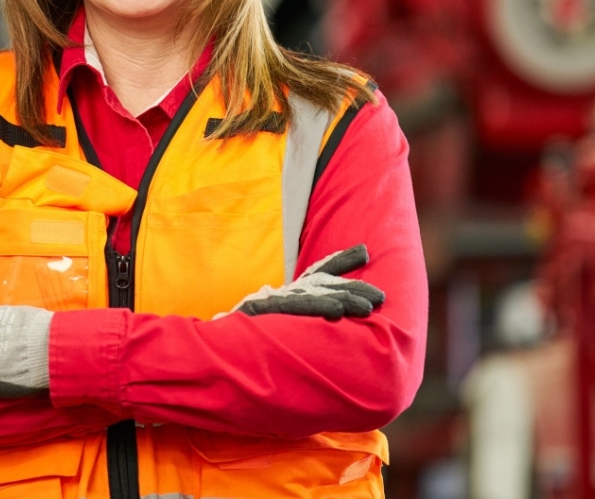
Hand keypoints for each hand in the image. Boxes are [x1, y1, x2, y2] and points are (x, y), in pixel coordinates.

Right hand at [223, 244, 384, 320]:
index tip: (364, 252)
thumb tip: (330, 313)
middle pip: (324, 283)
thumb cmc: (248, 334)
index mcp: (288, 293)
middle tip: (380, 297)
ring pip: (316, 295)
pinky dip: (319, 307)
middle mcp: (284, 292)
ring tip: (368, 307)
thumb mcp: (278, 319)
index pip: (318, 271)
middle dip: (353, 288)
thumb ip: (303, 312)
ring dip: (344, 298)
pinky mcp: (266, 309)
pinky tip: (338, 311)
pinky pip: (298, 306)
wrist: (214, 343)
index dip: (341, 260)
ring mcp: (275, 300)